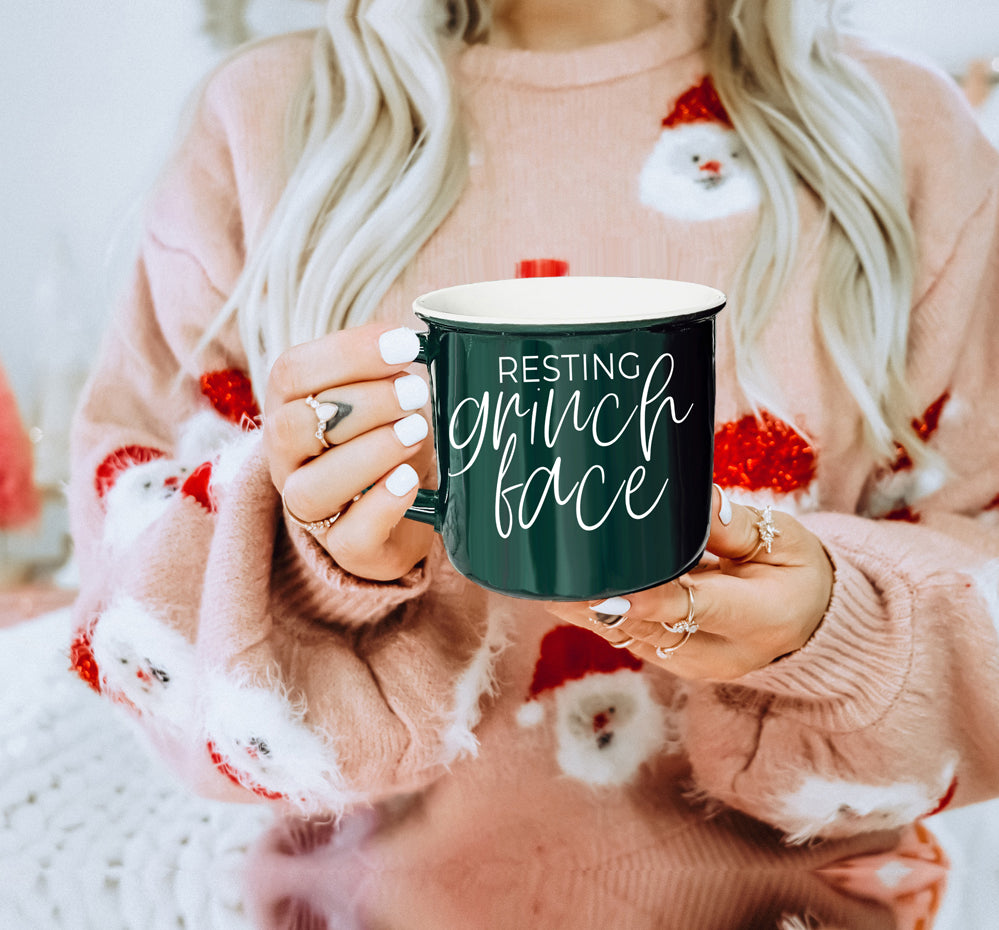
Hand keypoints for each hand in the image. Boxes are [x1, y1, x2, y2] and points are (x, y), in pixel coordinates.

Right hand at [264, 323, 433, 580]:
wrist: (403, 510)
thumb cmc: (390, 437)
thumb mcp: (387, 396)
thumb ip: (391, 370)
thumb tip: (430, 335)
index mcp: (290, 407)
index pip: (292, 372)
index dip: (347, 353)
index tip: (405, 344)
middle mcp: (287, 459)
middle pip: (294, 426)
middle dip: (362, 403)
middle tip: (416, 392)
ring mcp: (310, 508)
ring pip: (313, 488)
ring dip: (369, 453)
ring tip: (417, 432)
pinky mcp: (344, 548)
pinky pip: (351, 536)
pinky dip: (382, 504)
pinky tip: (409, 480)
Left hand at [545, 487, 833, 679]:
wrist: (808, 623)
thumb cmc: (796, 571)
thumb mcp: (785, 540)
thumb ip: (736, 526)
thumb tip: (696, 503)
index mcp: (760, 619)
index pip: (695, 609)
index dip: (647, 600)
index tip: (607, 588)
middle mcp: (721, 653)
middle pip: (649, 627)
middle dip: (599, 602)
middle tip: (557, 573)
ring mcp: (691, 664)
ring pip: (629, 636)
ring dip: (586, 609)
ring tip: (547, 577)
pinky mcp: (670, 659)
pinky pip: (626, 636)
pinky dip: (597, 613)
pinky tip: (564, 587)